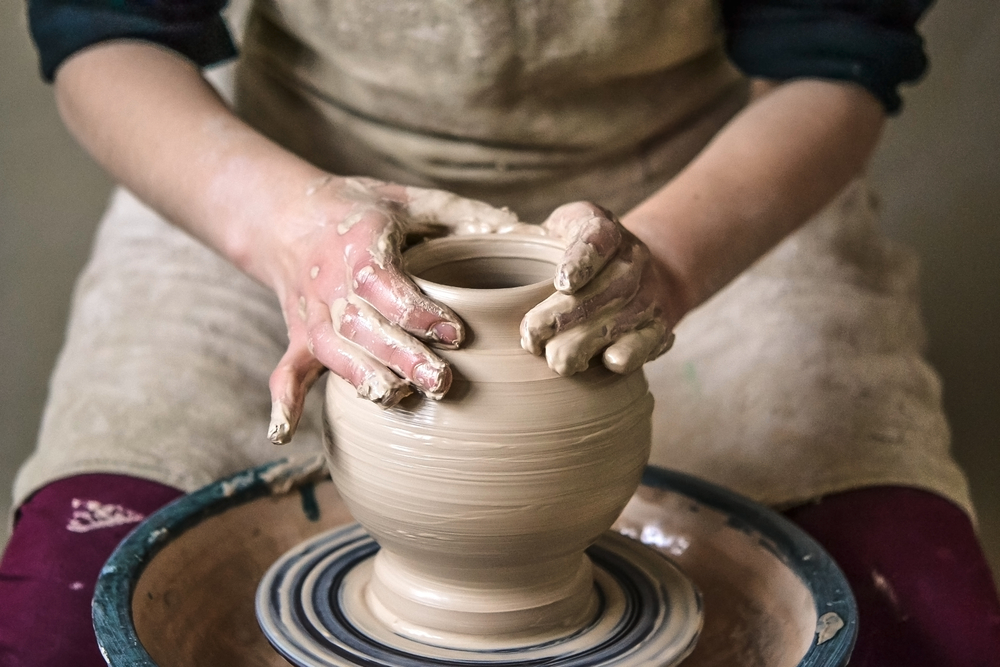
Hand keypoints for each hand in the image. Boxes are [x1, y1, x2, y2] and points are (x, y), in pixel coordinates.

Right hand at [265, 176, 523, 443]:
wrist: (286, 217)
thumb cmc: (362, 211)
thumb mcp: (408, 199)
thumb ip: (459, 214)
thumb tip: (517, 226)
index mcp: (358, 243)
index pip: (384, 282)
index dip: (416, 310)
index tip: (456, 334)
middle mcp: (330, 281)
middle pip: (362, 324)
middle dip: (400, 356)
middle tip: (441, 382)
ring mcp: (312, 312)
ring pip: (333, 350)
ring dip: (361, 377)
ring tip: (397, 400)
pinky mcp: (301, 335)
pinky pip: (288, 368)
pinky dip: (284, 399)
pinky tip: (283, 432)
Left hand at [520, 202, 676, 375]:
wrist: (635, 271)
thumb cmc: (571, 253)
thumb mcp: (552, 231)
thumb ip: (523, 237)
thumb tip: (492, 239)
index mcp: (602, 226)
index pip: (597, 238)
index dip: (582, 259)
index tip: (562, 281)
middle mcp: (632, 257)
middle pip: (607, 287)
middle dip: (567, 315)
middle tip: (531, 337)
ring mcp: (648, 292)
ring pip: (623, 318)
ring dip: (588, 342)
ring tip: (555, 360)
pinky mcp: (659, 325)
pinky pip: (648, 340)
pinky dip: (631, 352)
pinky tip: (607, 362)